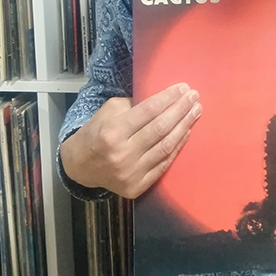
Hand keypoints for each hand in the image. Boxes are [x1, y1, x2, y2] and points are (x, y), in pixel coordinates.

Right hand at [60, 83, 201, 198]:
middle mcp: (121, 154)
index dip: (168, 98)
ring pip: (165, 146)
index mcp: (112, 132)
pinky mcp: (136, 187)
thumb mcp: (109, 111)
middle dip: (181, 110)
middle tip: (194, 97)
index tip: (183, 88)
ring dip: (184, 127)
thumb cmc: (97, 132)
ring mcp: (130, 173)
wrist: (80, 166)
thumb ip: (134, 104)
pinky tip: (186, 132)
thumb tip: (165, 98)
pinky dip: (177, 147)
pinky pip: (163, 165)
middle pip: (160, 128)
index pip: (148, 111)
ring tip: (195, 111)